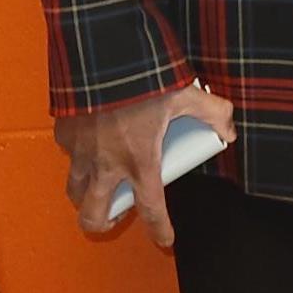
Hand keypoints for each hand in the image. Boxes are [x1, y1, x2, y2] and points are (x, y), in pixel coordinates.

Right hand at [53, 81, 235, 250]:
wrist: (101, 52)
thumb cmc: (146, 77)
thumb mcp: (187, 93)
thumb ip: (213, 112)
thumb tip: (227, 131)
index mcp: (140, 161)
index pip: (151, 209)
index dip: (159, 229)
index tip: (165, 239)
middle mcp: (106, 165)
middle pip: (93, 215)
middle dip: (103, 223)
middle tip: (117, 216)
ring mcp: (81, 152)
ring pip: (75, 191)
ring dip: (87, 196)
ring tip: (101, 189)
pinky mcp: (64, 134)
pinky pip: (69, 157)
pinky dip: (78, 158)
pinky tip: (91, 146)